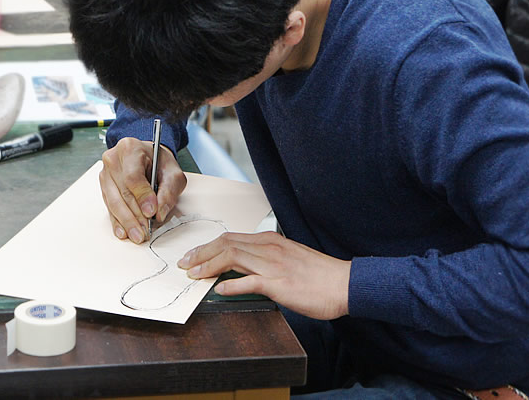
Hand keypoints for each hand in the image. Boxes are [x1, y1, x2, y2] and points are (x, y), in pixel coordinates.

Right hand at [99, 137, 186, 243]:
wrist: (147, 157)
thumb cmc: (159, 163)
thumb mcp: (173, 173)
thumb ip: (169, 191)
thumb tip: (159, 213)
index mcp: (130, 149)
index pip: (132, 177)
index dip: (142, 196)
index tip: (151, 212)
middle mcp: (113, 160)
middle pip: (122, 192)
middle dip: (135, 215)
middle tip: (145, 231)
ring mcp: (105, 174)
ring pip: (113, 202)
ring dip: (126, 221)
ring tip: (138, 235)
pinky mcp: (104, 187)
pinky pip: (109, 207)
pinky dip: (118, 221)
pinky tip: (124, 232)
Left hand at [177, 231, 350, 319]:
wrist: (344, 283)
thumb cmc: (317, 275)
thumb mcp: (287, 259)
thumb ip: (263, 260)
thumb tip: (239, 269)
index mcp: (270, 241)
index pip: (230, 238)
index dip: (207, 247)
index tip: (192, 256)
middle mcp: (269, 248)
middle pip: (225, 244)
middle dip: (200, 253)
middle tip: (184, 263)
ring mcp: (273, 265)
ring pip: (232, 257)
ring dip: (208, 266)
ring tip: (194, 275)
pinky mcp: (280, 283)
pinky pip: (249, 282)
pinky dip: (231, 285)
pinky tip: (219, 289)